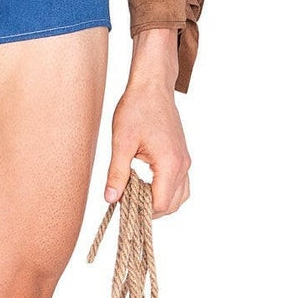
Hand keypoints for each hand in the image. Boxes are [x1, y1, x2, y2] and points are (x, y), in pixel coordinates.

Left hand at [104, 56, 190, 217]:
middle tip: (127, 201)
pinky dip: (166, 190)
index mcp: (170, 164)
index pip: (161, 204)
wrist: (152, 87)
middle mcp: (183, 165)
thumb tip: (111, 199)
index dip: (141, 211)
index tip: (122, 204)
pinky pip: (180, 183)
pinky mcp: (182, 156)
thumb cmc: (136, 109)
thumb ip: (116, 173)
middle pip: (172, 204)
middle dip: (150, 209)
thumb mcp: (121, 142)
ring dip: (160, 201)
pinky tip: (147, 183)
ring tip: (136, 194)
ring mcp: (185, 161)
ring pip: (180, 196)